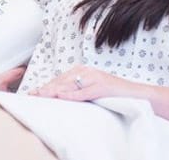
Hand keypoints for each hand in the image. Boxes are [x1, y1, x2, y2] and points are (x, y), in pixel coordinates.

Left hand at [31, 66, 147, 101]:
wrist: (136, 94)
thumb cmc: (113, 94)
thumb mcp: (91, 91)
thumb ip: (77, 91)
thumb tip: (59, 96)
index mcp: (83, 71)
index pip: (60, 79)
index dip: (46, 86)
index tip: (33, 93)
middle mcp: (87, 72)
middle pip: (62, 81)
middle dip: (46, 88)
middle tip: (32, 95)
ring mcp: (94, 78)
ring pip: (70, 84)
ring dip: (55, 90)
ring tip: (41, 95)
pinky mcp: (102, 86)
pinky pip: (84, 92)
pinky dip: (72, 94)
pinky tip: (61, 96)